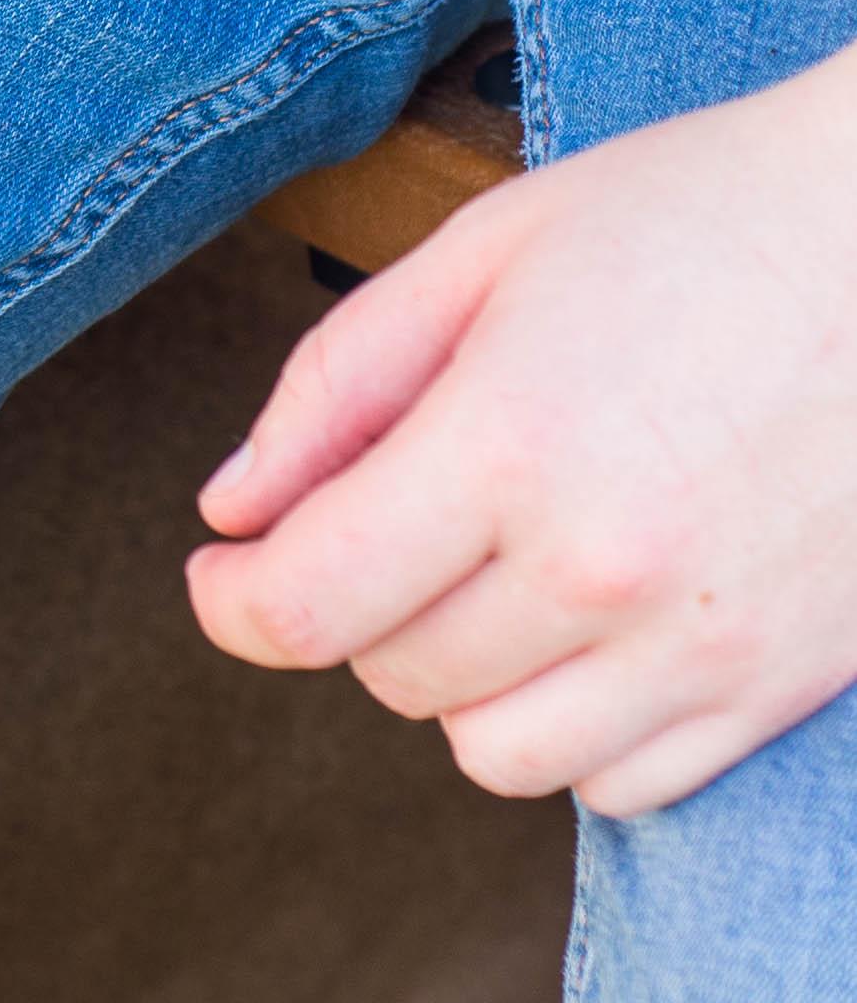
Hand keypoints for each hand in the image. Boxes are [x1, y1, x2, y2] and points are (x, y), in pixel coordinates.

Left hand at [189, 41, 856, 816]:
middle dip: (352, 605)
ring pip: (497, 752)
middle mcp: (603, 569)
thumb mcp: (482, 252)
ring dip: (457, 679)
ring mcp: (706, 644)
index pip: (304, 607)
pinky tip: (583, 625)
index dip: (230, 602)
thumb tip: (232, 509)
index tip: (220, 570)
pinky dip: (572, 726)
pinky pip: (621, 783)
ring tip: (488, 572)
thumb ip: (333, 386)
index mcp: (507, 445)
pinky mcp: (781, 686)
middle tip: (390, 517)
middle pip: (390, 674)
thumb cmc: (697, 219)